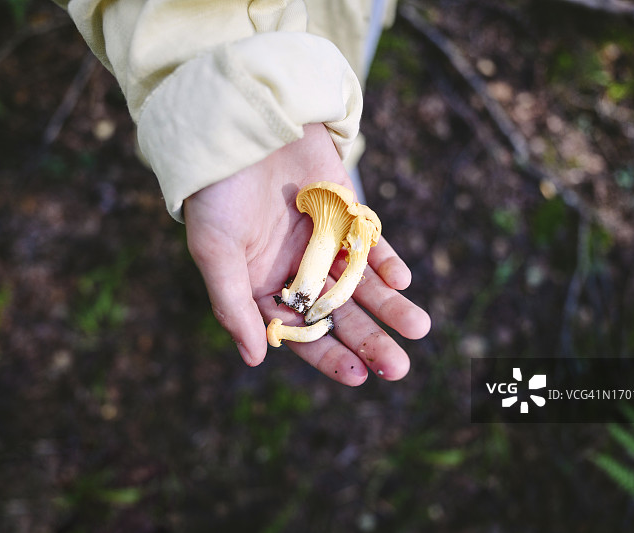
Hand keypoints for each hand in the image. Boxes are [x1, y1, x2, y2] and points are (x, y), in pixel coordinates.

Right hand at [183, 123, 430, 384]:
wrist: (239, 123)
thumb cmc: (217, 192)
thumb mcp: (215, 252)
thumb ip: (234, 306)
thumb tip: (255, 359)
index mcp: (261, 287)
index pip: (299, 332)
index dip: (327, 355)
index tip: (357, 376)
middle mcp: (295, 270)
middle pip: (337, 315)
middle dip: (368, 340)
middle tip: (399, 368)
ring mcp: (323, 242)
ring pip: (361, 283)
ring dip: (390, 306)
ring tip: (418, 328)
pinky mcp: (346, 213)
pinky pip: (371, 243)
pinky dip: (387, 260)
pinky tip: (402, 280)